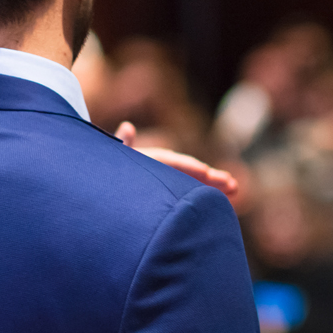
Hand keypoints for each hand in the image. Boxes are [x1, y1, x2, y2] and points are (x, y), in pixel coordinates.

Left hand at [115, 122, 238, 196]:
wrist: (98, 186)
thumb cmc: (103, 172)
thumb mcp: (112, 159)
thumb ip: (122, 146)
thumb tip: (127, 127)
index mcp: (149, 160)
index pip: (172, 162)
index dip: (189, 167)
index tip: (205, 172)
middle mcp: (160, 170)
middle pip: (188, 173)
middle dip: (210, 178)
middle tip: (232, 184)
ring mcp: (164, 184)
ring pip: (191, 185)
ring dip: (212, 188)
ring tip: (234, 190)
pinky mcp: (166, 197)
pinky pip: (186, 198)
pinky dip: (201, 200)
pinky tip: (219, 204)